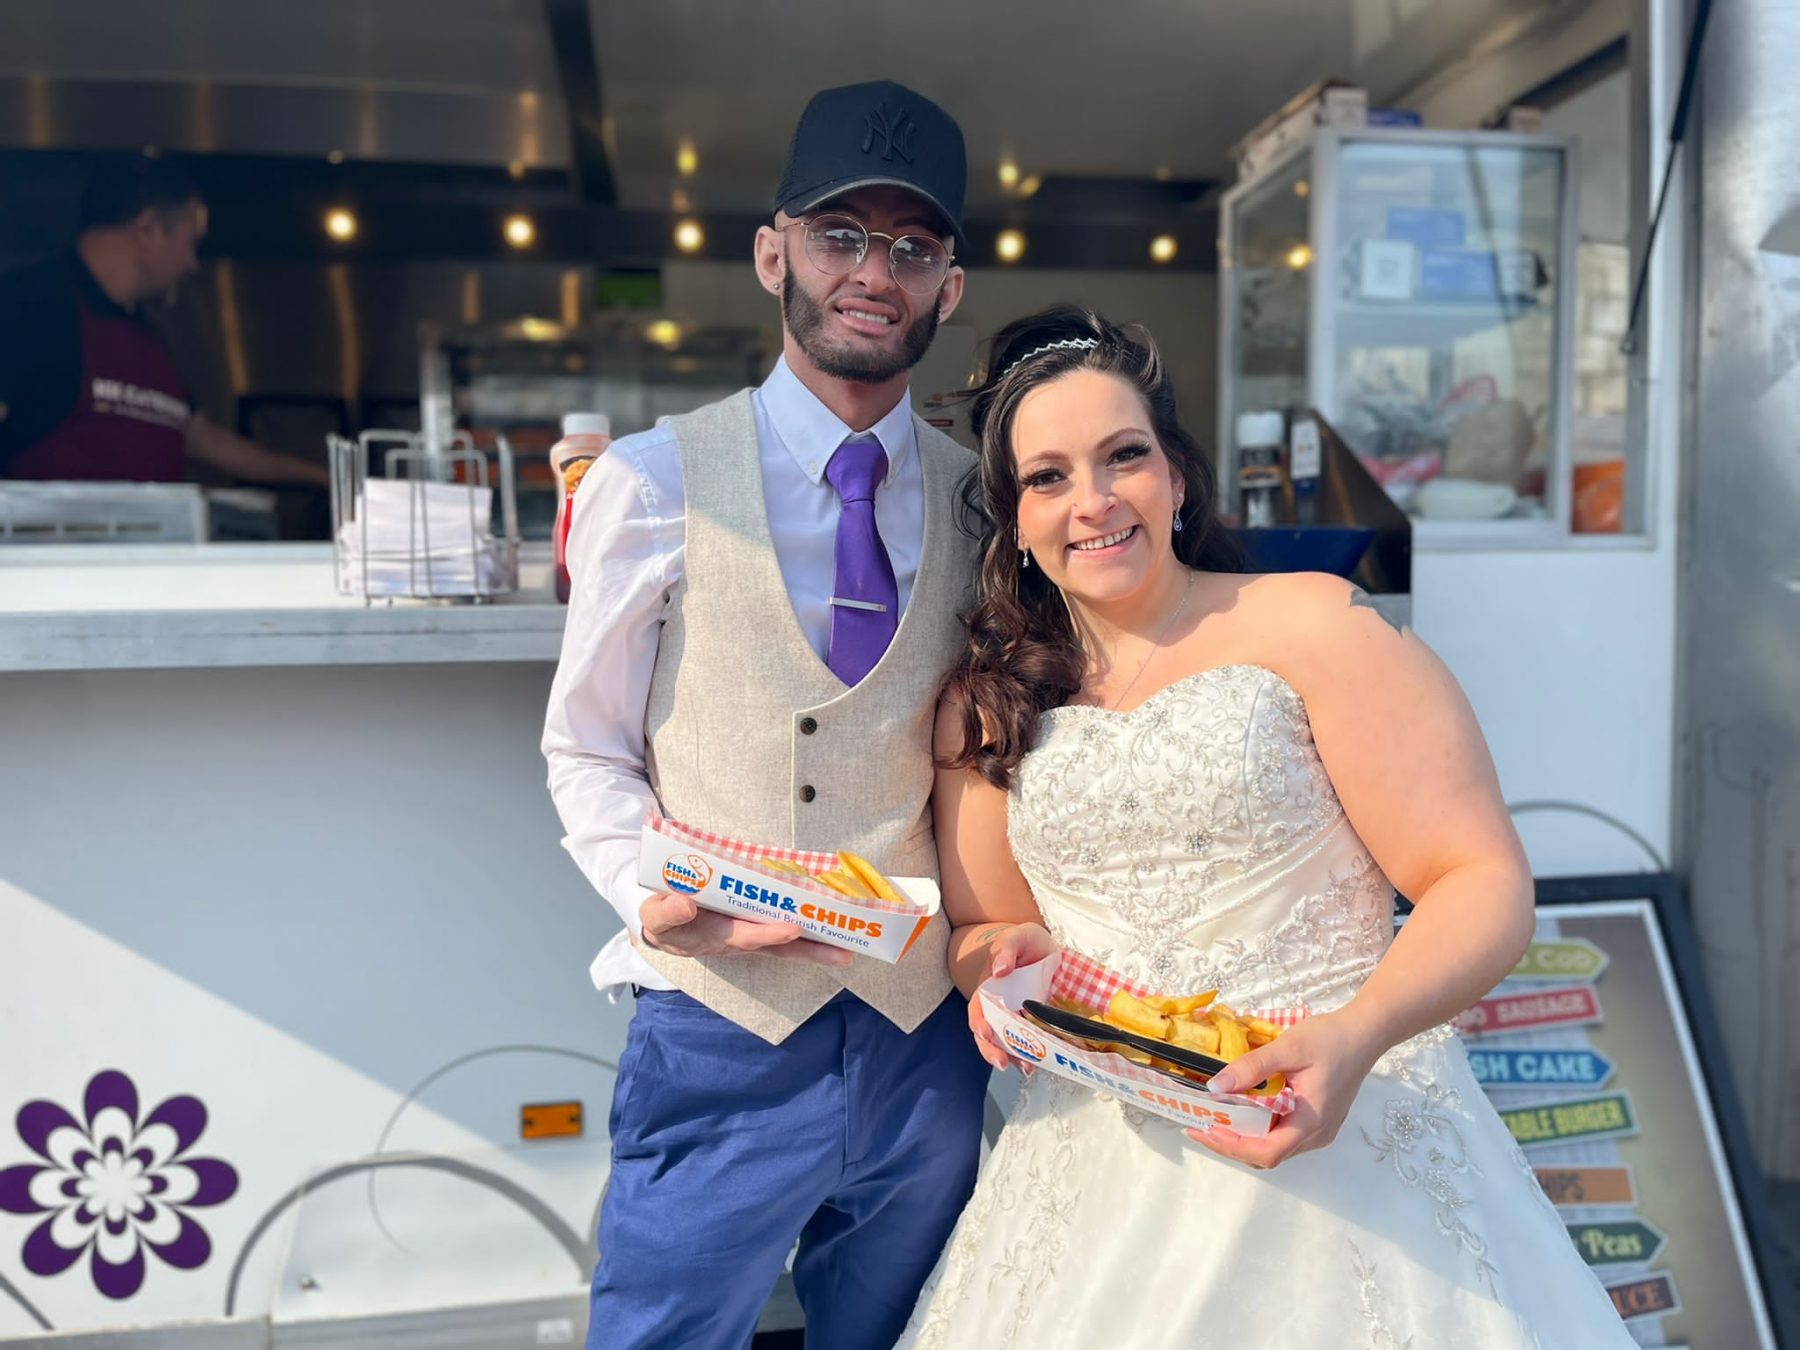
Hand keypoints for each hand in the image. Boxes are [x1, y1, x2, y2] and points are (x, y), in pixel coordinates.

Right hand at [638, 892, 851, 966]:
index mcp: (712, 937)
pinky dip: (810, 937)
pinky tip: (835, 935)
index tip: (791, 929)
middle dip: (807, 949)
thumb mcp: (654, 916)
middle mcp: (736, 942)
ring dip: (816, 949)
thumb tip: (685, 904)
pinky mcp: (757, 930)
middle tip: (838, 952)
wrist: (664, 923)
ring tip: (846, 953)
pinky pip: (787, 935)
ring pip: (786, 946)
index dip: (766, 934)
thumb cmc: (663, 918)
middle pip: (776, 948)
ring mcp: (749, 938)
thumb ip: (666, 913)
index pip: (742, 936)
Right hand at [967, 923, 1058, 1070]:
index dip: (978, 1022)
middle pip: (987, 1034)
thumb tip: (1000, 969)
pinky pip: (1029, 1042)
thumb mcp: (1016, 937)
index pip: (977, 1008)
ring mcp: (1016, 1017)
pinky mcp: (1033, 1023)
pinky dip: (1031, 1055)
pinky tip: (1038, 1063)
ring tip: (1025, 1068)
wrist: (1044, 947)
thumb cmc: (1025, 942)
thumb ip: (1006, 948)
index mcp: (989, 987)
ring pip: (1007, 1043)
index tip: (984, 1032)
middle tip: (1002, 1063)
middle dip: (991, 1050)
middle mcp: (999, 1006)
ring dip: (1013, 1058)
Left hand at [1184, 1009, 1381, 1168]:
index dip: (1232, 1146)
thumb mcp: (1288, 1048)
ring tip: (1214, 1119)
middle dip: (1230, 1144)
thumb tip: (1214, 1087)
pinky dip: (1258, 1129)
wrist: (1364, 1034)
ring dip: (1243, 1138)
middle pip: (1268, 1155)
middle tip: (1199, 1125)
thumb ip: (1252, 1068)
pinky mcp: (1318, 1122)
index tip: (1204, 1129)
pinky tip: (1241, 1111)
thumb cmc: (1330, 1039)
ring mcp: (1319, 1131)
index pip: (1267, 1152)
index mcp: (1311, 1122)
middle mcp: (1317, 1135)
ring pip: (1274, 1147)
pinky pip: (1282, 1135)